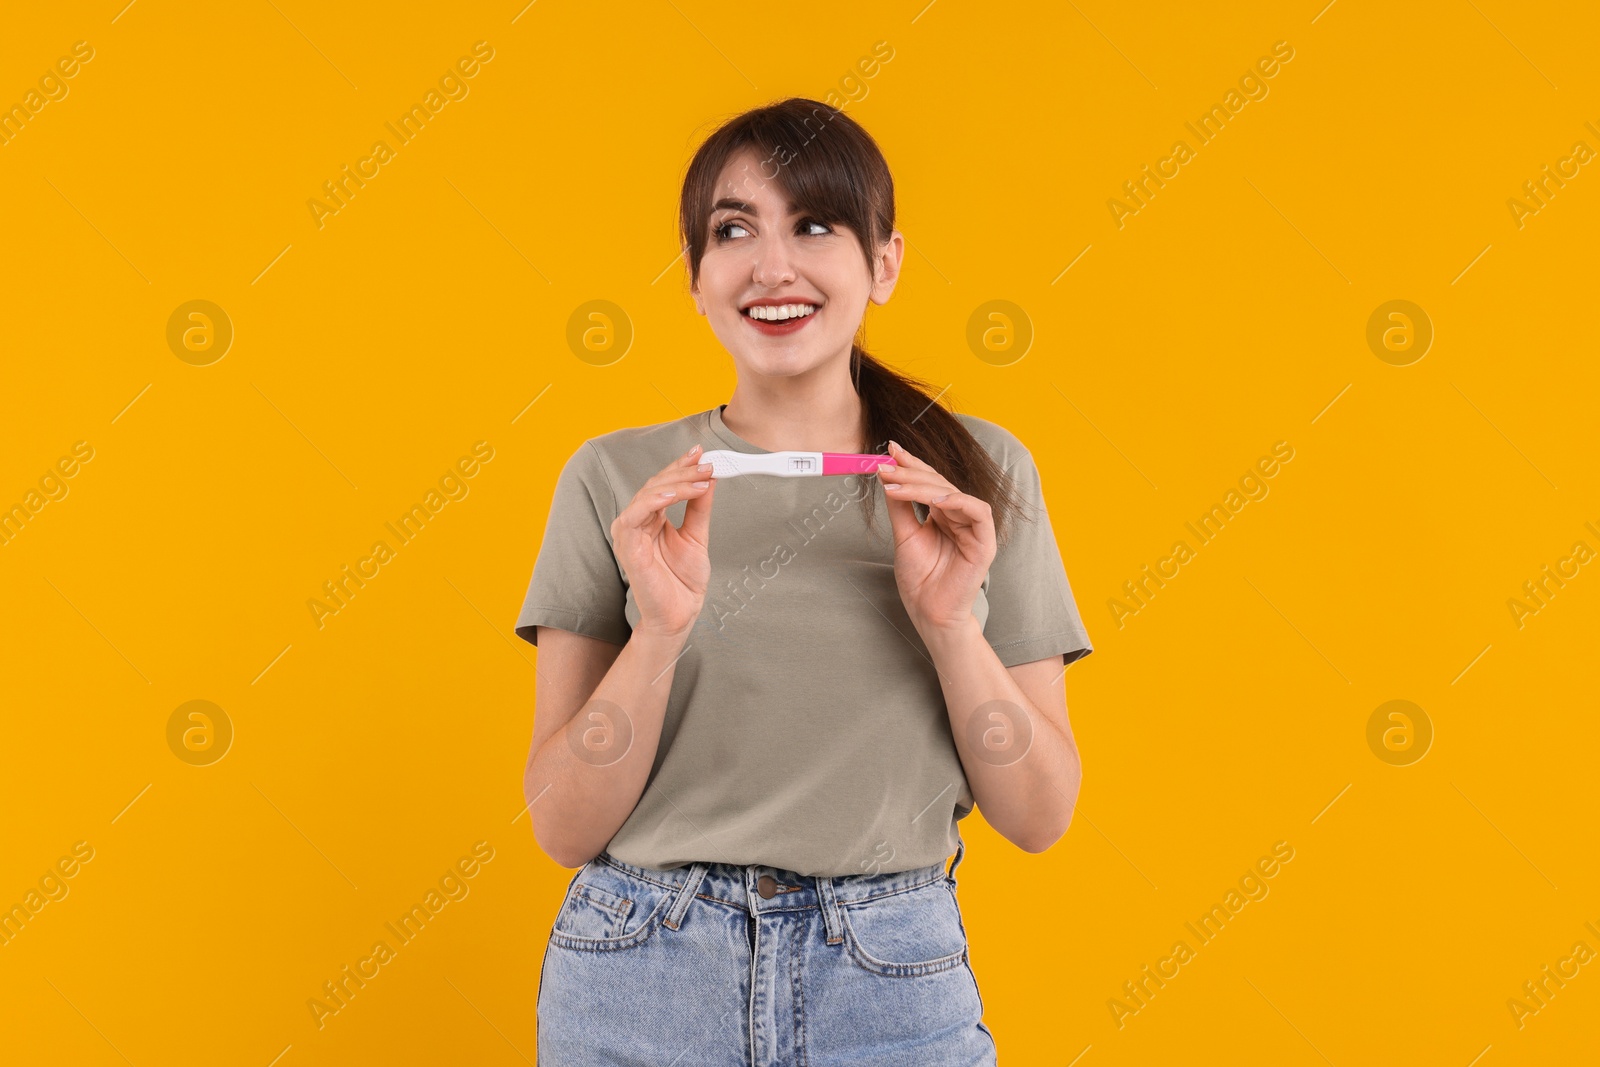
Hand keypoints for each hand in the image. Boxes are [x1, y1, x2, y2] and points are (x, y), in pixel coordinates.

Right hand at [610, 444, 717, 638]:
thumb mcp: (697, 536)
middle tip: (708, 465)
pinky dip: (653, 502)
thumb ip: (699, 508)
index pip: (664, 484)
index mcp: (652, 518)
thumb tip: (709, 479)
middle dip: (683, 472)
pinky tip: (672, 495)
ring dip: (675, 483)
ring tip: (700, 478)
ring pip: (647, 495)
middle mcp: (639, 522)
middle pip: (656, 485)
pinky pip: (634, 516)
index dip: (681, 466)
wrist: (679, 614)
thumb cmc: (682, 581)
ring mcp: (630, 533)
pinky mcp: (627, 546)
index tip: (702, 453)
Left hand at [876, 440, 996, 634]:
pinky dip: (958, 501)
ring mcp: (973, 527)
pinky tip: (936, 501)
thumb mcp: (904, 536)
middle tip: (885, 467)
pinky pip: (978, 511)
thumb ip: (900, 506)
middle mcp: (959, 516)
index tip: (889, 449)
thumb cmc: (920, 580)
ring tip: (897, 484)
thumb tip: (887, 475)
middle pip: (939, 482)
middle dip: (910, 472)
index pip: (929, 481)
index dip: (911, 464)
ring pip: (953, 492)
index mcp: (943, 514)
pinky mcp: (985, 541)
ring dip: (924, 485)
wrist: (929, 612)